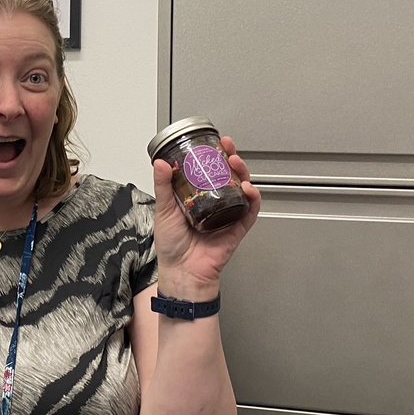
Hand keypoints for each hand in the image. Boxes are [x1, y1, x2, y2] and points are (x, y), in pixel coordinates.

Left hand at [151, 136, 260, 293]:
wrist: (181, 271)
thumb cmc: (172, 246)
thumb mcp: (164, 209)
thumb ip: (163, 186)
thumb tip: (160, 163)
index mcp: (198, 198)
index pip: (210, 171)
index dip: (215, 155)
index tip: (214, 142)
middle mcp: (215, 204)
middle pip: (230, 176)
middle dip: (232, 158)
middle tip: (228, 147)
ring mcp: (227, 215)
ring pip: (243, 189)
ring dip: (243, 173)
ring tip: (236, 163)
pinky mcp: (237, 228)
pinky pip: (250, 212)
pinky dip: (253, 199)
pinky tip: (248, 189)